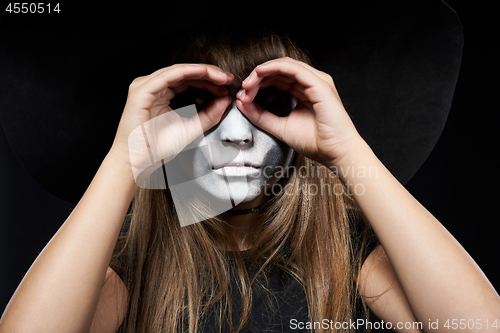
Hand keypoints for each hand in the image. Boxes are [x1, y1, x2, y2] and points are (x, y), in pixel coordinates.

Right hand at [110, 64, 233, 184]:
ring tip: (221, 77)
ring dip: (203, 71)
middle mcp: (153, 87)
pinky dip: (188, 72)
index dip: (209, 81)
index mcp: (162, 93)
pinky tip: (204, 72)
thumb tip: (226, 100)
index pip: (188, 80)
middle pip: (185, 73)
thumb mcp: (191, 128)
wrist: (138, 161)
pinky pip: (169, 75)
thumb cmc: (157, 147)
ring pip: (179, 71)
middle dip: (210, 74)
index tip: (228, 85)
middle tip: (229, 78)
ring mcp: (146, 86)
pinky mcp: (142, 90)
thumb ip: (209, 115)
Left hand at [236, 57, 363, 166]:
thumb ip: (261, 115)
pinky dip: (273, 68)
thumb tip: (241, 102)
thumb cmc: (315, 142)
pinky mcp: (319, 84)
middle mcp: (311, 82)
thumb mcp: (280, 126)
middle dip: (257, 77)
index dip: (258, 83)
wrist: (335, 153)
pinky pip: (293, 69)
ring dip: (262, 72)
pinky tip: (259, 73)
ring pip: (284, 66)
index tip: (242, 96)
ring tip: (247, 84)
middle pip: (279, 70)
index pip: (277, 78)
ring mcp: (317, 81)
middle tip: (242, 90)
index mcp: (304, 90)